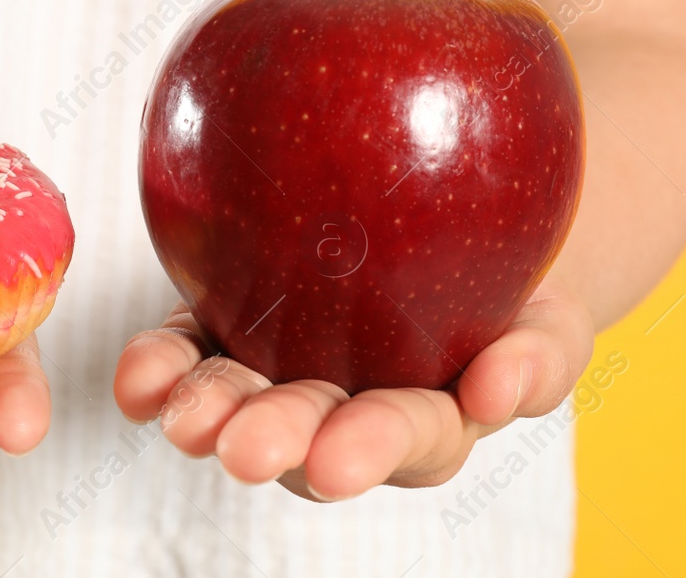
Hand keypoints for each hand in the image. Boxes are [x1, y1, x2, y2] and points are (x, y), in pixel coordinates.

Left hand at [112, 278, 592, 500]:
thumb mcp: (550, 321)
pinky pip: (189, 349)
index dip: (370, 449)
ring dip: (204, 410)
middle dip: (273, 442)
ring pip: (238, 402)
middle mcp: (344, 413)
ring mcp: (279, 374)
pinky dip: (159, 367)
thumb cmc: (517, 290)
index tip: (338, 457)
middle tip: (240, 448)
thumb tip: (500, 389)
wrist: (458, 227)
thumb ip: (538, 357)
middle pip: (307, 436)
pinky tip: (135, 379)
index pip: (402, 439)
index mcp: (425, 421)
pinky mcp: (226, 330)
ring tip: (178, 416)